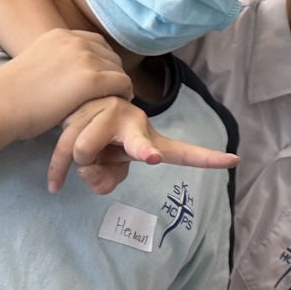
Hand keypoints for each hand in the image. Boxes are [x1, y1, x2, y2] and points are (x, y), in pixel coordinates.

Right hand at [0, 29, 130, 142]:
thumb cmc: (11, 94)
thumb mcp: (35, 64)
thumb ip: (56, 62)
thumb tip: (69, 76)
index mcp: (60, 35)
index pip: (96, 44)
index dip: (102, 63)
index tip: (100, 80)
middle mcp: (75, 41)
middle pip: (111, 56)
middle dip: (112, 75)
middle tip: (109, 95)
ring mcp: (84, 58)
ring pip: (119, 70)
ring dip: (118, 86)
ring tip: (112, 102)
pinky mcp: (91, 79)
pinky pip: (122, 84)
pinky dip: (123, 95)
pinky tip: (116, 105)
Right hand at [47, 94, 238, 195]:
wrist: (71, 102)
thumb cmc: (99, 143)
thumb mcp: (108, 166)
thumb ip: (106, 177)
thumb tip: (93, 174)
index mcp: (147, 136)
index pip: (182, 151)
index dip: (207, 159)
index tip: (235, 161)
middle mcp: (132, 120)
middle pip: (136, 147)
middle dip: (141, 151)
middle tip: (149, 156)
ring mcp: (105, 112)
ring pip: (86, 153)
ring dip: (79, 166)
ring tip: (81, 157)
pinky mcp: (78, 112)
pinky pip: (64, 152)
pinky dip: (58, 173)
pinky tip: (56, 187)